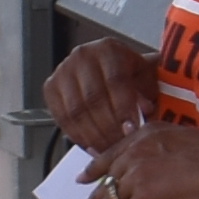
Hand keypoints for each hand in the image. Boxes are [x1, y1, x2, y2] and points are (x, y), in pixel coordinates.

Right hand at [44, 41, 160, 149]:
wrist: (105, 65)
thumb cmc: (127, 71)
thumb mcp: (144, 75)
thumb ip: (148, 91)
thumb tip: (146, 110)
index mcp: (108, 49)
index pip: (115, 80)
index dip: (124, 108)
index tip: (132, 129)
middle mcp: (82, 56)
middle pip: (94, 98)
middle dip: (109, 128)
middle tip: (121, 145)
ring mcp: (63, 71)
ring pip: (76, 111)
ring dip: (93, 136)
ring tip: (107, 149)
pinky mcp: (50, 88)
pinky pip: (62, 118)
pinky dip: (77, 136)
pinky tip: (91, 145)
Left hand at [83, 124, 198, 198]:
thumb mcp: (178, 133)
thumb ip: (154, 138)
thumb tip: (136, 136)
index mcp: (142, 138)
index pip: (111, 156)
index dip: (95, 169)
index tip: (84, 178)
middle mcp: (134, 156)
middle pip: (107, 181)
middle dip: (95, 197)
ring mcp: (137, 179)